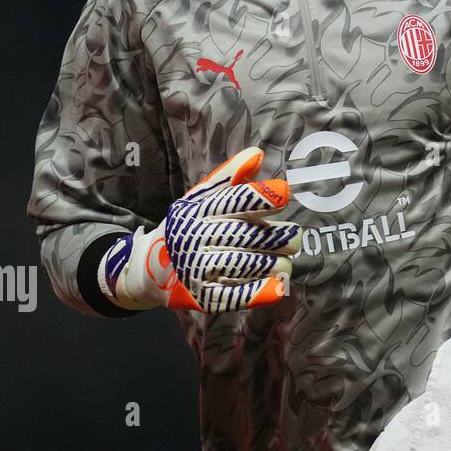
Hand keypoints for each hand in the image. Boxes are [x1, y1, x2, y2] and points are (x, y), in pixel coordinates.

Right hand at [99, 146, 299, 312]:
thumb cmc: (191, 225)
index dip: (260, 197)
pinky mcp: (200, 295)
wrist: (154, 266)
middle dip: (276, 238)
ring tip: (288, 263)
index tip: (286, 194)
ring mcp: (195, 268)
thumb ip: (231, 177)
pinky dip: (256, 293)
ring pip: (243, 265)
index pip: (232, 201)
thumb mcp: (204, 198)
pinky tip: (277, 290)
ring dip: (273, 264)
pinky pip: (232, 296)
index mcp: (197, 209)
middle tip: (295, 238)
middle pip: (244, 235)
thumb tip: (257, 154)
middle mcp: (194, 236)